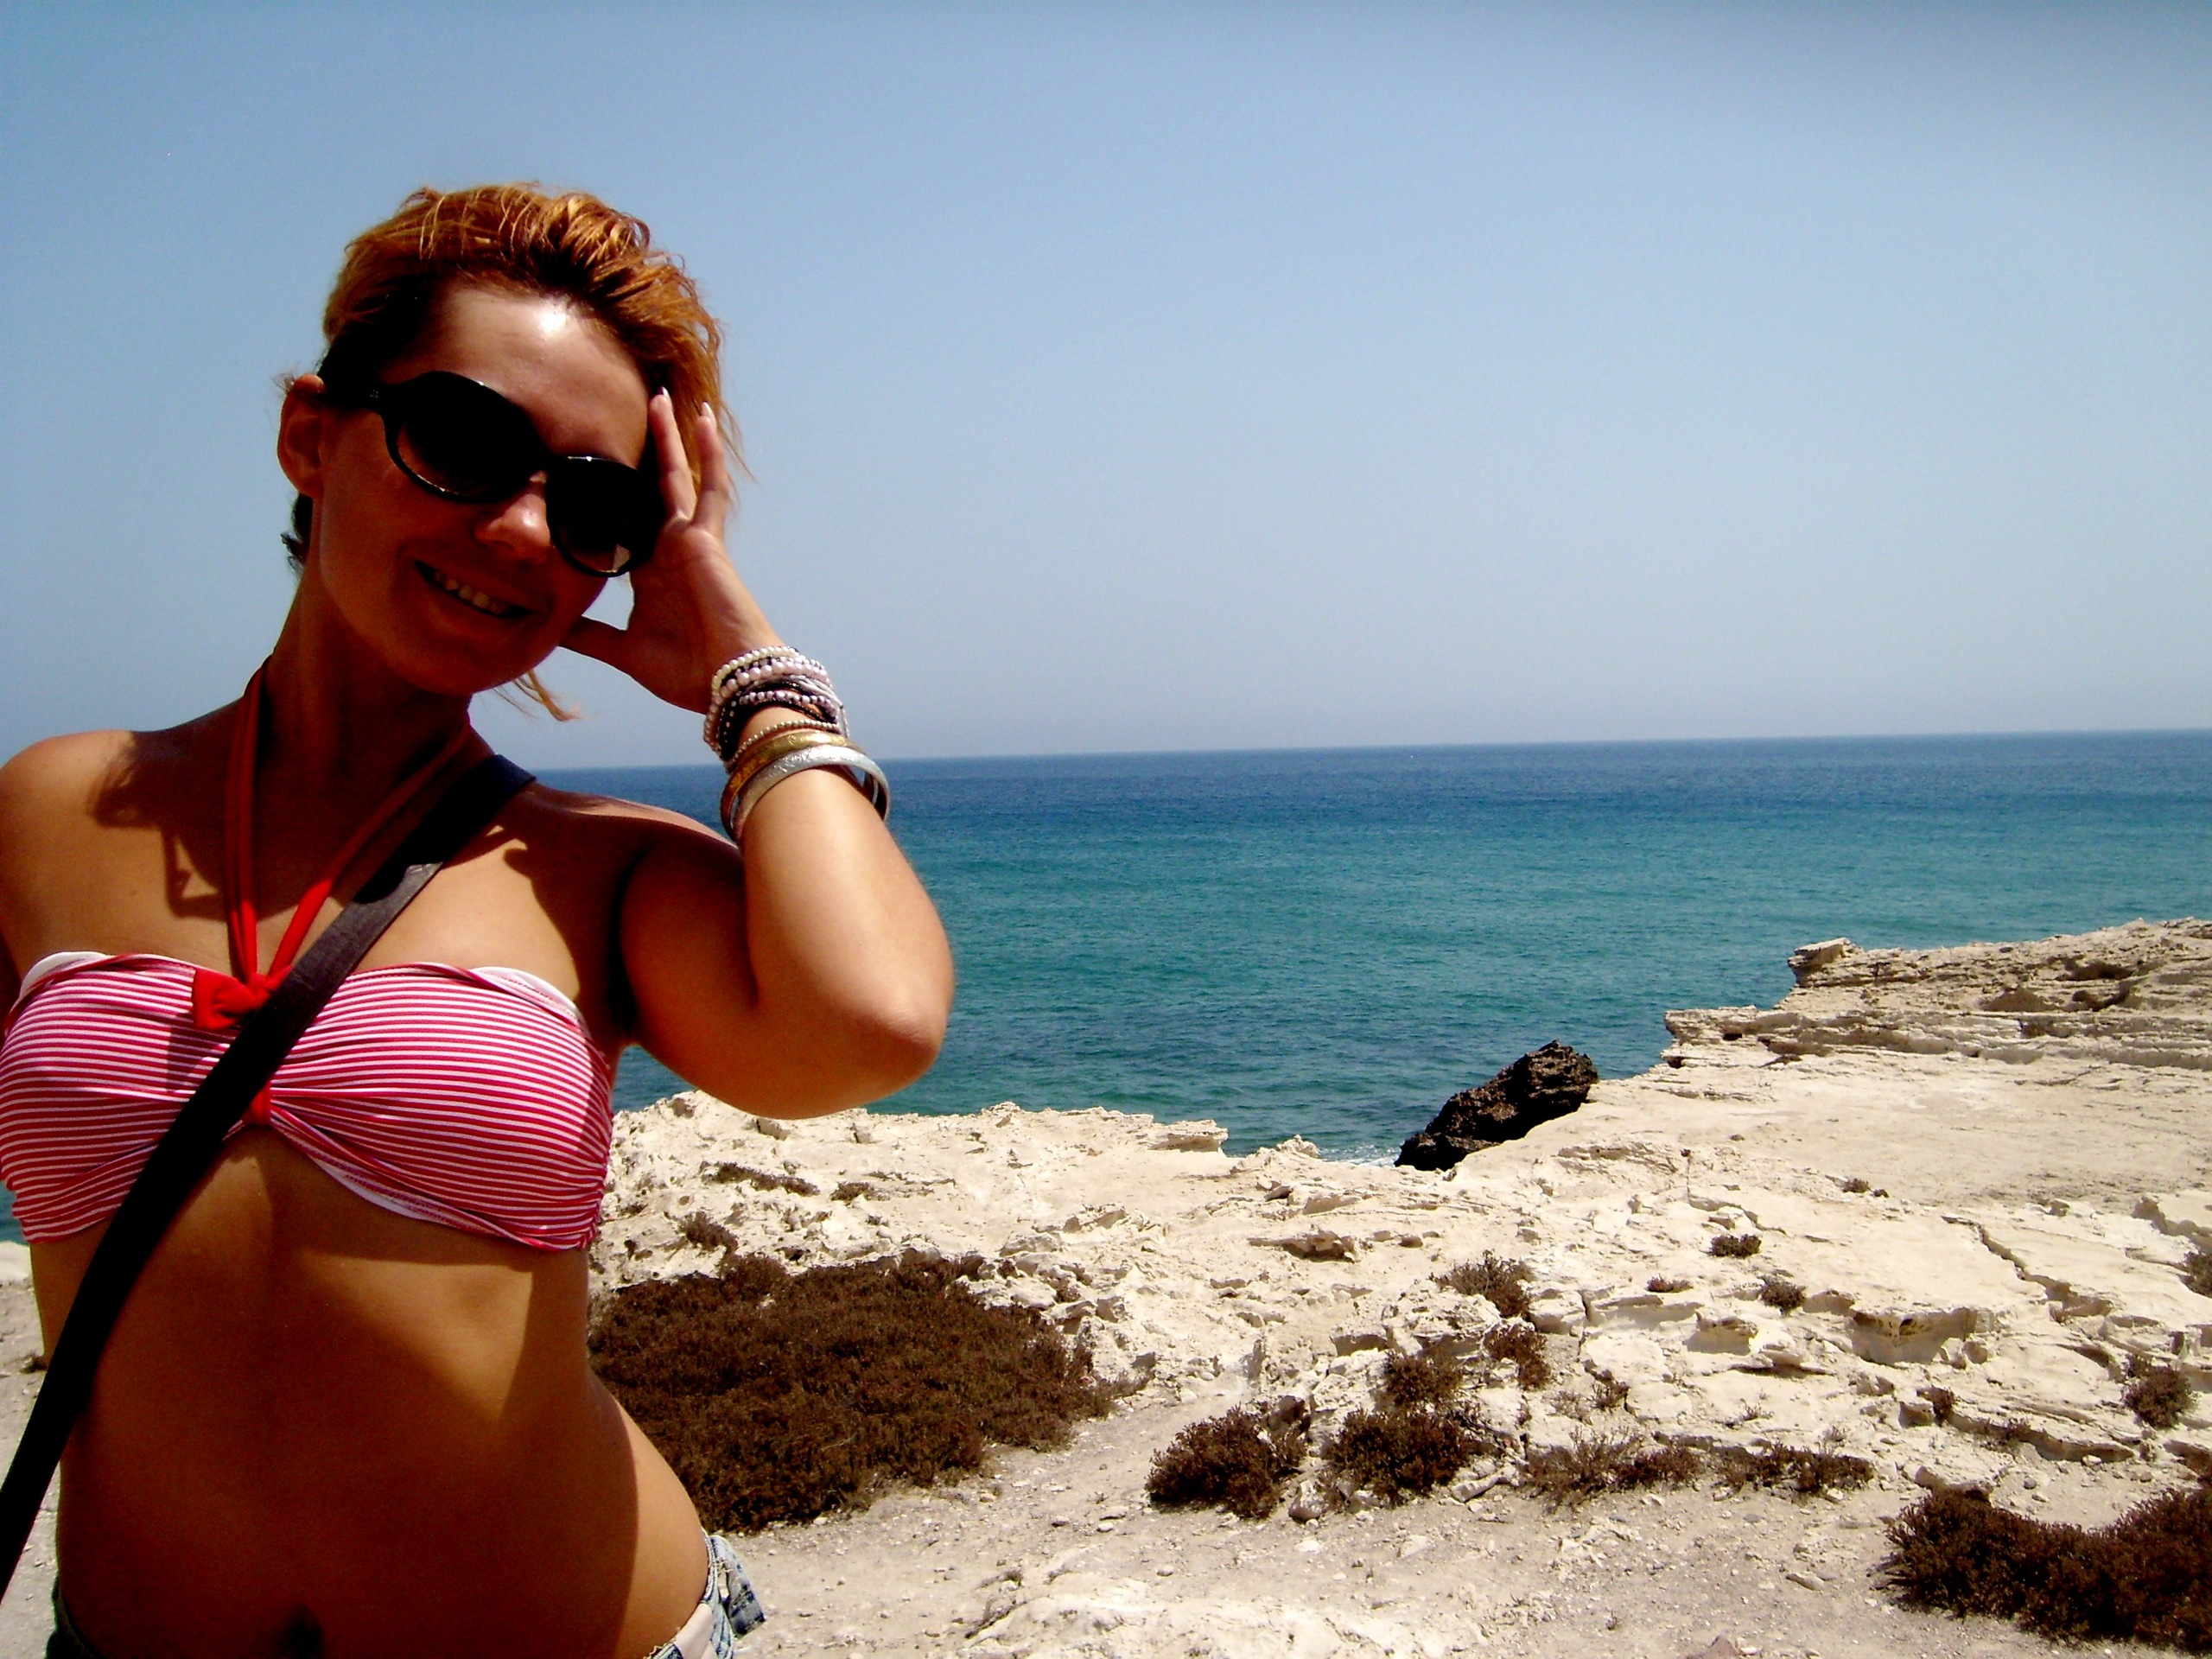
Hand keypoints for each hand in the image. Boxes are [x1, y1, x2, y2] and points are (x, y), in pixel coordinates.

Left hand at [561, 391, 778, 712]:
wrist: (726, 681)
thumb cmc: (685, 671)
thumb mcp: (623, 650)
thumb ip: (590, 634)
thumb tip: (551, 631)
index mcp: (650, 574)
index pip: (624, 525)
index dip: (608, 498)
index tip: (584, 469)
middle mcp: (670, 550)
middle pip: (649, 491)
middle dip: (640, 455)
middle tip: (630, 413)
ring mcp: (690, 540)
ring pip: (676, 477)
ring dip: (669, 438)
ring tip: (659, 398)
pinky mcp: (707, 538)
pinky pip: (709, 487)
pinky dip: (706, 453)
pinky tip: (700, 419)